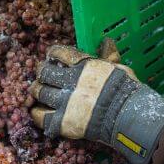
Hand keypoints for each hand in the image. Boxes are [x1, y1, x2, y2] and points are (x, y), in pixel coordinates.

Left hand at [30, 43, 163, 163]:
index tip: (51, 56)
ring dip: (36, 91)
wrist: (127, 116)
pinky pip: (39, 116)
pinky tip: (36, 110)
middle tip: (42, 75)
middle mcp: (69, 82)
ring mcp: (63, 102)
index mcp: (82, 66)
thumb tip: (106, 41)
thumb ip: (108, 56)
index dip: (53, 53)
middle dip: (41, 72)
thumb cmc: (127, 90)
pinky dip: (36, 113)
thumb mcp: (118, 68)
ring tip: (37, 91)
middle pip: (44, 72)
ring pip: (38, 92)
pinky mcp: (60, 122)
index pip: (60, 53)